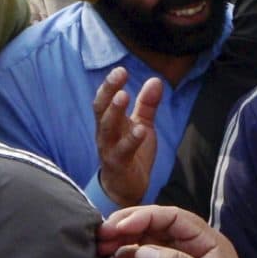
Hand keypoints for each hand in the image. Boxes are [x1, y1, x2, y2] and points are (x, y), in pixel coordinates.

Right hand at [93, 67, 164, 209]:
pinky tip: (142, 130)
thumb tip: (156, 80)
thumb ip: (147, 104)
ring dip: (114, 111)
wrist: (126, 188)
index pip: (105, 99)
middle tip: (118, 74)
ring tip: (123, 96)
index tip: (120, 69)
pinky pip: (122, 151)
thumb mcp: (142, 125)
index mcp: (110, 121)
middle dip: (108, 90)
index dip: (110, 84)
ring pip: (106, 127)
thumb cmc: (131, 153)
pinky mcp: (118, 164)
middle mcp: (105, 133)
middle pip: (101, 109)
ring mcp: (109, 149)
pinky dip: (131, 140)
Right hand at [97, 204, 250, 257]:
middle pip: (153, 224)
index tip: (120, 226)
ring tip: (101, 248)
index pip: (172, 217)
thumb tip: (142, 251)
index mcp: (205, 240)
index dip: (144, 217)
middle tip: (102, 234)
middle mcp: (188, 244)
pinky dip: (124, 257)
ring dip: (121, 240)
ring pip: (143, 240)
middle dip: (127, 225)